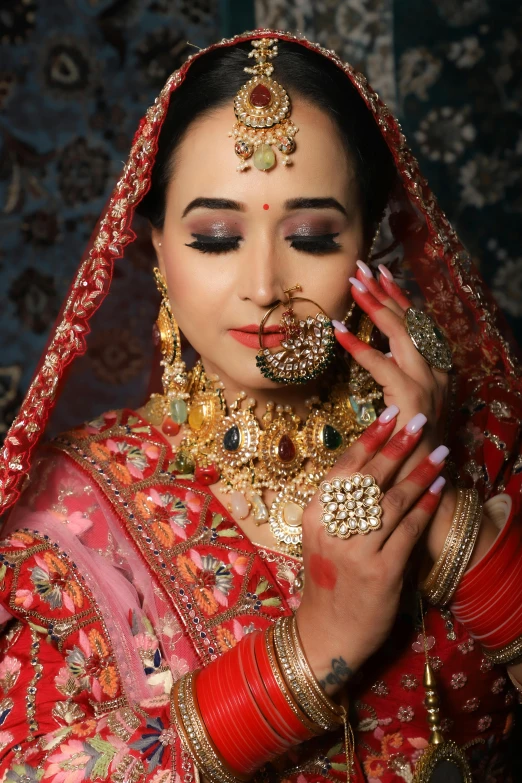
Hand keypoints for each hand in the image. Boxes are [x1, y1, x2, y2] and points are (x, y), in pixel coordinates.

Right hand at [296, 407, 447, 694]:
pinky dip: (426, 507)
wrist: (326, 632)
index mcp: (313, 514)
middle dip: (398, 445)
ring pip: (392, 501)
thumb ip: (340, 505)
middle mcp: (331, 528)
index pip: (344, 467)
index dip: (370, 438)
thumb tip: (375, 466)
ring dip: (420, 473)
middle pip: (369, 477)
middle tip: (419, 421)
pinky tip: (439, 489)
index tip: (388, 414)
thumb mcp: (322, 537)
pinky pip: (408, 530)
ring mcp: (356, 550)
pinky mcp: (381, 571)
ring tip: (441, 452)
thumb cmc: (327, 580)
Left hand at [334, 261, 449, 478]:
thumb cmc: (405, 448)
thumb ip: (392, 380)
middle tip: (362, 267)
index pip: (418, 324)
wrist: (423, 485)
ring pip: (402, 335)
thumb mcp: (401, 406)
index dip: (398, 297)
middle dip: (385, 291)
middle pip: (411, 321)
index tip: (379, 275)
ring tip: (352, 286)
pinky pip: (383, 366)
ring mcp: (429, 385)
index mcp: (435, 371)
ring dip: (375, 307)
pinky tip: (337, 332)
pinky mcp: (413, 401)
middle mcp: (437, 373)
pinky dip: (359, 348)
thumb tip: (377, 355)